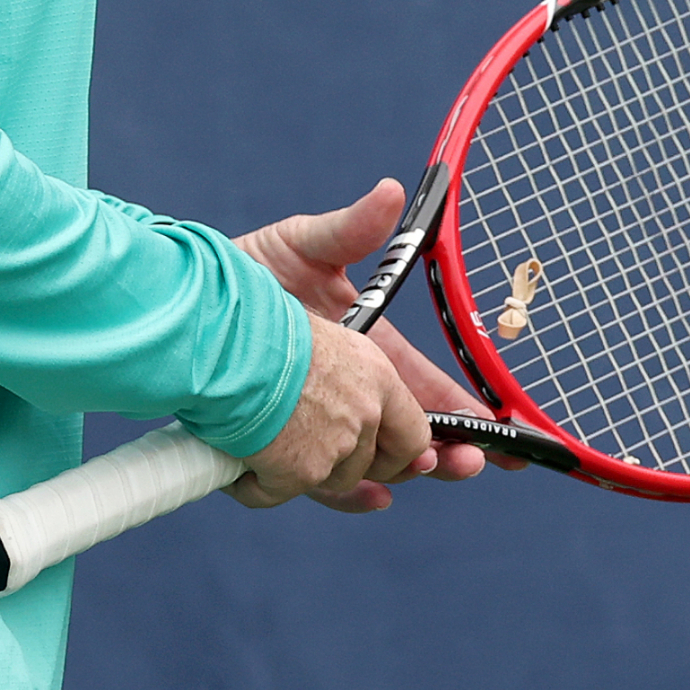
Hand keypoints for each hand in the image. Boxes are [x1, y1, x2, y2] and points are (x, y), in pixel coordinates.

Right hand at [231, 316, 428, 508]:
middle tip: (311, 456)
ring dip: (295, 470)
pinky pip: (274, 494)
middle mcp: (365, 414)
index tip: (396, 463)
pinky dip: (251, 483)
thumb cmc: (260, 329)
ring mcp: (336, 447)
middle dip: (345, 468)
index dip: (402, 454)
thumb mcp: (321, 336)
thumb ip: (344, 375)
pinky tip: (234, 458)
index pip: (414, 432)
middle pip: (372, 465)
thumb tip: (348, 403)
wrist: (226, 343)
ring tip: (260, 439)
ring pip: (326, 481)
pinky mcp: (300, 472)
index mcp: (377, 377)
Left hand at [236, 178, 496, 493]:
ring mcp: (316, 424)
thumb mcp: (304, 245)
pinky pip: (321, 482)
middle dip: (451, 452)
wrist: (185, 307)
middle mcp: (348, 396)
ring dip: (408, 472)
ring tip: (430, 468)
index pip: (426, 390)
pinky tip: (373, 496)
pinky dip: (350, 494)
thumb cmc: (246, 271)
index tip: (505, 434)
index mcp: (367, 354)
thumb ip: (351, 230)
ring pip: (372, 465)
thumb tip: (390, 193)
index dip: (468, 413)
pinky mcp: (280, 447)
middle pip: (411, 437)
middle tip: (474, 460)